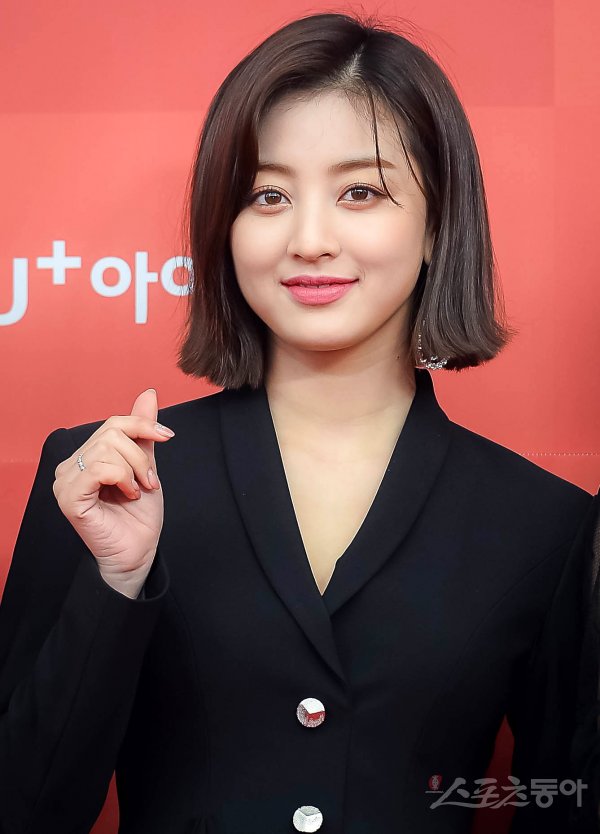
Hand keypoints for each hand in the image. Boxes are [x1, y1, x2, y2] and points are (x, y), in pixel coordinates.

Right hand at [52, 389, 173, 594]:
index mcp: (86, 457)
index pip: (113, 423)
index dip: (143, 425)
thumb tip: (149, 395)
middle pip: (112, 433)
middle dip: (141, 456)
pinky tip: (128, 495)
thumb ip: (143, 432)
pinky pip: (99, 469)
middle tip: (149, 482)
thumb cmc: (139, 516)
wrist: (139, 552)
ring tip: (138, 491)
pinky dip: (122, 479)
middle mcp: (70, 466)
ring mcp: (65, 482)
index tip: (167, 436)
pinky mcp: (69, 498)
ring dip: (135, 470)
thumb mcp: (147, 465)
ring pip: (107, 449)